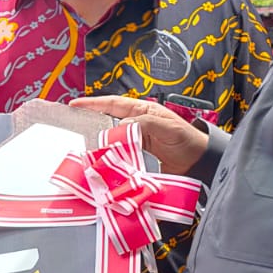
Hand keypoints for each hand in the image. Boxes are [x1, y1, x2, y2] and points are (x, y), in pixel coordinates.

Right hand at [69, 96, 207, 174]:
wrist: (199, 164)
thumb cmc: (187, 139)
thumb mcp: (166, 125)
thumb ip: (143, 123)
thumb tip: (120, 129)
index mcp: (141, 112)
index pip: (111, 104)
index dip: (92, 104)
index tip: (73, 105)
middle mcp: (134, 128)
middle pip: (106, 126)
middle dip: (91, 129)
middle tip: (76, 133)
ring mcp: (134, 146)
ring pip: (110, 146)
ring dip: (100, 151)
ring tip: (87, 154)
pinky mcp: (135, 163)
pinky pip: (118, 162)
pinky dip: (110, 165)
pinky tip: (103, 168)